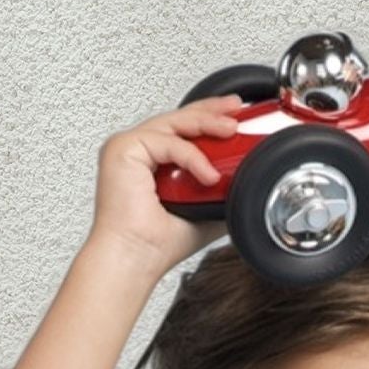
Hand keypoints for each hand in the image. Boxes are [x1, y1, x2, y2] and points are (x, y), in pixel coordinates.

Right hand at [88, 99, 242, 277]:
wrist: (136, 259)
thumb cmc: (155, 245)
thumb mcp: (202, 214)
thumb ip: (220, 195)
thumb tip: (245, 187)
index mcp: (150, 162)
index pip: (182, 131)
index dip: (208, 119)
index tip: (234, 120)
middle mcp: (137, 151)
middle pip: (178, 118)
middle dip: (211, 110)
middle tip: (236, 110)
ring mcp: (128, 147)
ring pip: (174, 123)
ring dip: (207, 123)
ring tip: (231, 131)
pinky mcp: (123, 149)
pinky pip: (167, 142)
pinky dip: (192, 156)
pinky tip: (208, 176)